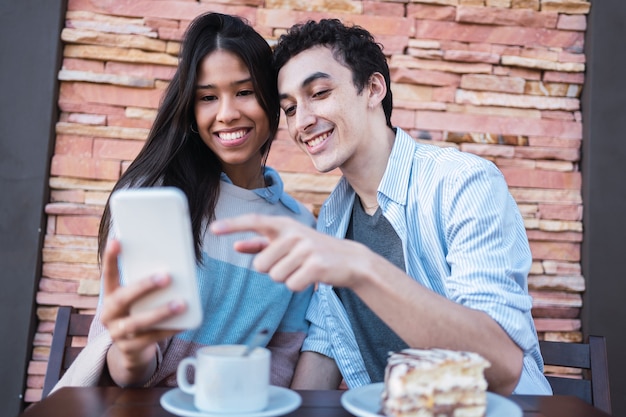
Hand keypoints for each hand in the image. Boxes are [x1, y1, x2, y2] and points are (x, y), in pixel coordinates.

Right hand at [99, 239, 186, 385]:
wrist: (132, 350)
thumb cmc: (140, 313)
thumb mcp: (139, 299)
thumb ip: (149, 285)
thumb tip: (175, 262)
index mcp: (111, 297)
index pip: (108, 275)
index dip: (110, 258)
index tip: (116, 240)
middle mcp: (109, 314)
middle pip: (123, 299)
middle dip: (145, 287)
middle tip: (166, 276)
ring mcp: (118, 334)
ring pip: (137, 322)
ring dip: (160, 312)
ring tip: (181, 303)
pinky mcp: (130, 349)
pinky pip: (152, 339)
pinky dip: (169, 329)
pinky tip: (184, 323)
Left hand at [210, 214, 369, 290]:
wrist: (350, 260)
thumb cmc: (314, 252)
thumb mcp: (289, 243)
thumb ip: (262, 244)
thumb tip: (237, 246)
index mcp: (285, 225)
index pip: (255, 222)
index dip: (233, 225)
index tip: (213, 229)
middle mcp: (294, 233)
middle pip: (260, 265)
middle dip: (272, 271)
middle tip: (292, 264)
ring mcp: (306, 248)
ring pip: (275, 277)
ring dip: (287, 279)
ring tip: (303, 269)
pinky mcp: (316, 265)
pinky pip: (291, 285)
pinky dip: (298, 286)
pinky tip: (311, 277)